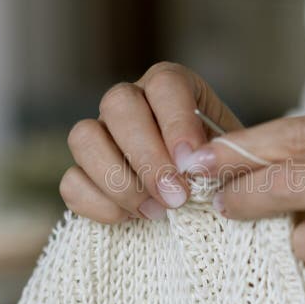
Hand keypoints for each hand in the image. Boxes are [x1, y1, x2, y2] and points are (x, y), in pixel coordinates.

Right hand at [59, 62, 240, 222]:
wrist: (209, 197)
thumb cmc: (224, 170)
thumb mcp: (234, 156)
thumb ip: (220, 155)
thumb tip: (195, 165)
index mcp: (172, 86)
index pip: (165, 85)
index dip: (176, 122)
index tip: (192, 161)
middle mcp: (131, 101)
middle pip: (118, 104)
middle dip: (147, 157)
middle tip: (177, 197)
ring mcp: (102, 134)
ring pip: (83, 138)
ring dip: (119, 181)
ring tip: (157, 211)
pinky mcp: (84, 172)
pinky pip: (71, 182)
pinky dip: (99, 205)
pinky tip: (133, 219)